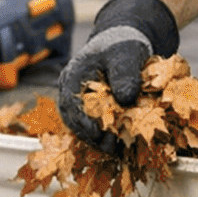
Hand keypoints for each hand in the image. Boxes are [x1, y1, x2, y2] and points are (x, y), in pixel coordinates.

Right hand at [58, 0, 178, 147]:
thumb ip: (125, 73)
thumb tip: (125, 99)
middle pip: (74, 120)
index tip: (99, 135)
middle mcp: (70, 92)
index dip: (84, 122)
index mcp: (73, 75)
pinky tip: (117, 146)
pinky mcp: (90, 110)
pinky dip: (103, 137)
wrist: (123, 45)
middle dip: (92, 137)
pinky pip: (92, 127)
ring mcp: (78, 102)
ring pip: (81, 127)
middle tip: (111, 148)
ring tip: (116, 150)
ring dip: (97, 140)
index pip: (72, 104)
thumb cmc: (122, 46)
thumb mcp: (127, 53)